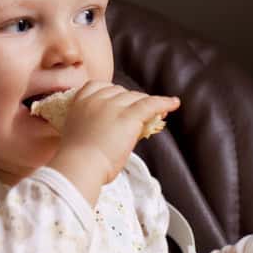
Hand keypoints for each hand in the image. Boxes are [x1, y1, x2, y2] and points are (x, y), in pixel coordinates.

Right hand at [48, 82, 178, 203]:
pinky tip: (174, 103)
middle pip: (120, 91)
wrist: (80, 166)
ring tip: (160, 112)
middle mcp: (97, 99)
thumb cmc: (77, 160)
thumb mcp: (80, 134)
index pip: (99, 86)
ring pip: (135, 97)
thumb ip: (93, 125)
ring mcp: (113, 106)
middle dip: (131, 100)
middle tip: (141, 112)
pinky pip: (151, 104)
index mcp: (80, 103)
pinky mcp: (128, 116)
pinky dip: (164, 103)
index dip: (112, 93)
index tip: (118, 101)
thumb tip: (112, 129)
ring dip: (146, 103)